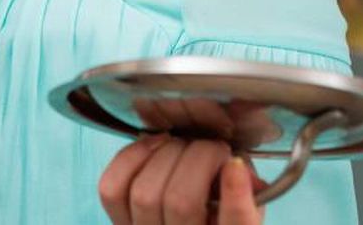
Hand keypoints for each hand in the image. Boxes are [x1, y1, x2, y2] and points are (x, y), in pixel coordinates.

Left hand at [99, 134, 263, 224]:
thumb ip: (250, 193)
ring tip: (183, 146)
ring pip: (145, 193)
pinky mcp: (119, 223)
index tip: (235, 165)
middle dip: (200, 158)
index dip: (236, 197)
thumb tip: (236, 167)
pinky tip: (153, 146)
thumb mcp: (248, 212)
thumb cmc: (218, 219)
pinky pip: (112, 188)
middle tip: (213, 148)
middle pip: (181, 202)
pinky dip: (131, 157)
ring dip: (166, 154)